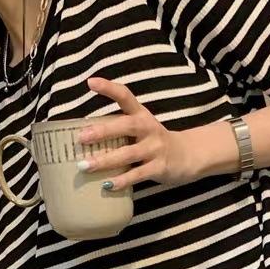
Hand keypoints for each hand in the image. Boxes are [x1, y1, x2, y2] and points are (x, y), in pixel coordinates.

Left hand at [76, 75, 197, 190]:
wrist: (187, 156)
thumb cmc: (154, 142)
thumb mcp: (141, 128)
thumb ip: (119, 129)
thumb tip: (85, 138)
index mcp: (141, 115)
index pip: (125, 96)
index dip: (109, 88)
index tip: (90, 83)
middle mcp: (148, 128)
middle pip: (126, 126)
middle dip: (103, 131)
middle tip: (82, 137)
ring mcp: (155, 148)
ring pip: (128, 153)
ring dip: (105, 160)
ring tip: (85, 166)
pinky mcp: (159, 167)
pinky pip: (137, 174)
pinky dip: (122, 180)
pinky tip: (107, 185)